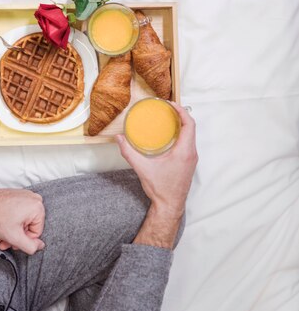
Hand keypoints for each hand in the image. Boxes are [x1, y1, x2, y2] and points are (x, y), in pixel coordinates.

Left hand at [0, 188, 45, 254]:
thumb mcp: (15, 237)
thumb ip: (30, 246)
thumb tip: (40, 245)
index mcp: (38, 207)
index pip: (36, 232)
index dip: (23, 240)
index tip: (12, 243)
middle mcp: (34, 199)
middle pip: (28, 226)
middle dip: (15, 237)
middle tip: (4, 243)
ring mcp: (25, 196)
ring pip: (22, 221)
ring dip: (10, 231)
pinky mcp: (18, 196)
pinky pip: (18, 212)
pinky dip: (10, 222)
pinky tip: (0, 229)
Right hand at [117, 103, 197, 219]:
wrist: (170, 206)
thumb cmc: (161, 189)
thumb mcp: (142, 169)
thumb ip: (129, 153)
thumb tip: (119, 139)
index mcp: (184, 152)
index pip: (189, 124)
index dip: (181, 111)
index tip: (170, 104)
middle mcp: (191, 153)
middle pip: (191, 127)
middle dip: (180, 114)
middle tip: (167, 108)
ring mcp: (192, 158)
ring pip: (191, 135)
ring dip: (182, 124)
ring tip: (168, 117)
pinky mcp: (189, 163)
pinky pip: (189, 142)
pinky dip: (181, 133)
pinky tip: (169, 134)